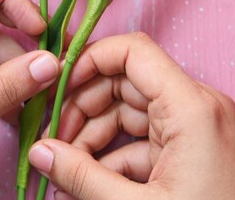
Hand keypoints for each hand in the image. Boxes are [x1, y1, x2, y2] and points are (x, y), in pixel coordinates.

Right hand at [28, 33, 234, 199]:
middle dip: (81, 109)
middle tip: (51, 140)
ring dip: (90, 137)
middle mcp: (195, 108)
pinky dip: (110, 157)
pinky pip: (139, 140)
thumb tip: (39, 152)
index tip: (56, 86)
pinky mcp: (189, 151)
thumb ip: (83, 177)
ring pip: (127, 113)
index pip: (133, 51)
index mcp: (192, 107)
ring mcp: (193, 129)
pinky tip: (85, 182)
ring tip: (63, 169)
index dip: (88, 60)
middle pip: (123, 83)